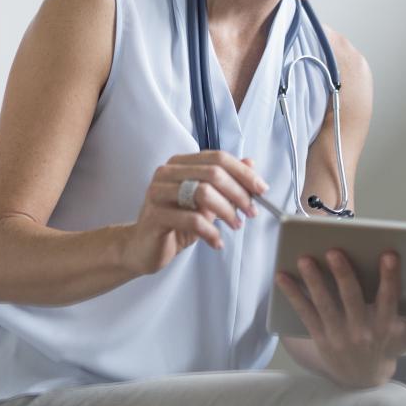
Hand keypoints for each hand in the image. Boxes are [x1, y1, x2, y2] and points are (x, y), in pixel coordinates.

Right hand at [121, 151, 268, 275]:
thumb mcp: (206, 201)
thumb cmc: (177, 222)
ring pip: (203, 193)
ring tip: (236, 225)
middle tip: (251, 211)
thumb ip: (226, 181)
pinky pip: (192, 220)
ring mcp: (157, 192)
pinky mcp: (155, 215)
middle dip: (238, 193)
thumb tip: (251, 162)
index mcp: (180, 164)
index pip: (218, 158)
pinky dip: (211, 232)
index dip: (243, 173)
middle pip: (213, 174)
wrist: (143, 247)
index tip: (262, 189)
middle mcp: (167, 173)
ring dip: (227, 211)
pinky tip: (217, 242)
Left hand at [276, 250, 405, 388]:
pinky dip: (293, 295)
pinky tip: (283, 276)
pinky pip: (304, 313)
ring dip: (313, 282)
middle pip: (352, 299)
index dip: (390, 277)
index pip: (389, 299)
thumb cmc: (391, 347)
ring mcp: (337, 336)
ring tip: (305, 259)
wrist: (361, 382)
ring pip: (324, 304)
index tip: (389, 253)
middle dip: (342, 274)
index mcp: (386, 326)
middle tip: (334, 250)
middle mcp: (362, 331)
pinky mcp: (318, 337)